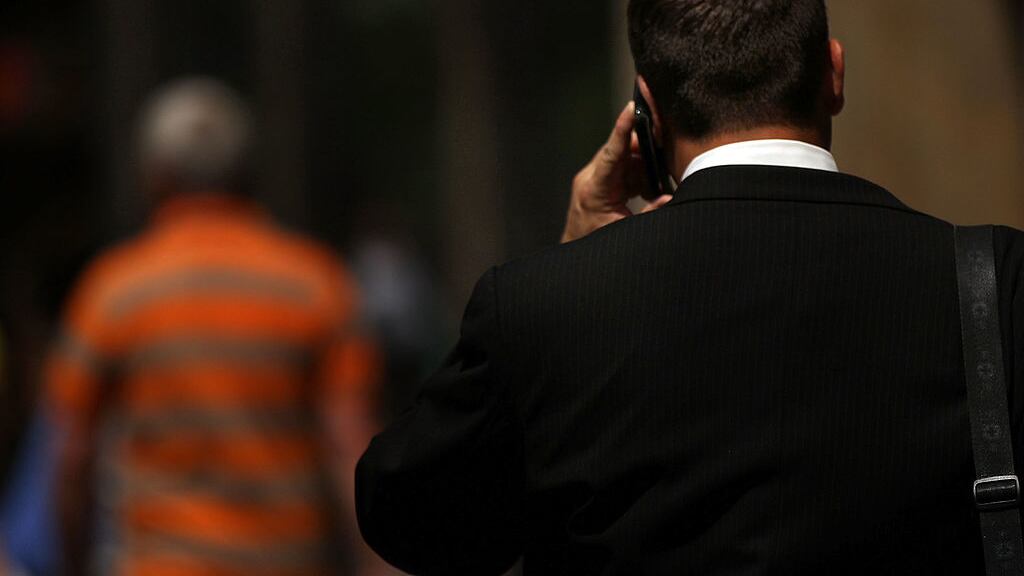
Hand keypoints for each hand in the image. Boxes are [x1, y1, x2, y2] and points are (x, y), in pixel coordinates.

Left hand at [561, 102, 672, 242]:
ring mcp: (597, 179)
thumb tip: (670, 198)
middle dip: (644, 143)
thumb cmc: (594, 243)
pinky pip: (625, 170)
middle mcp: (593, 178)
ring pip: (625, 159)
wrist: (576, 253)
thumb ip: (648, 213)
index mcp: (594, 188)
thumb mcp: (623, 231)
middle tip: (667, 140)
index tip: (632, 107)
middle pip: (621, 150)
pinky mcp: (604, 183)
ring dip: (645, 164)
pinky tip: (652, 185)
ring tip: (661, 174)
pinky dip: (641, 174)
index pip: (611, 152)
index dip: (622, 128)